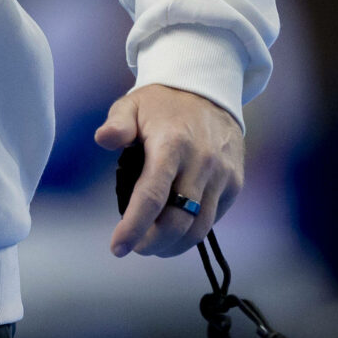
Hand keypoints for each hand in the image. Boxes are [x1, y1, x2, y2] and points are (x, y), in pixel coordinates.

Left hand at [96, 84, 243, 258]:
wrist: (209, 90)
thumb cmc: (163, 103)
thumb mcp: (132, 104)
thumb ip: (117, 124)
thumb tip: (103, 139)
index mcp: (171, 145)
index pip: (151, 197)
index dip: (134, 227)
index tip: (118, 247)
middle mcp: (200, 163)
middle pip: (178, 221)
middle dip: (153, 243)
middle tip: (136, 247)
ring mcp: (221, 175)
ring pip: (200, 228)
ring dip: (175, 245)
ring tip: (155, 246)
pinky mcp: (234, 182)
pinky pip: (214, 218)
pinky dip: (194, 230)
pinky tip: (177, 230)